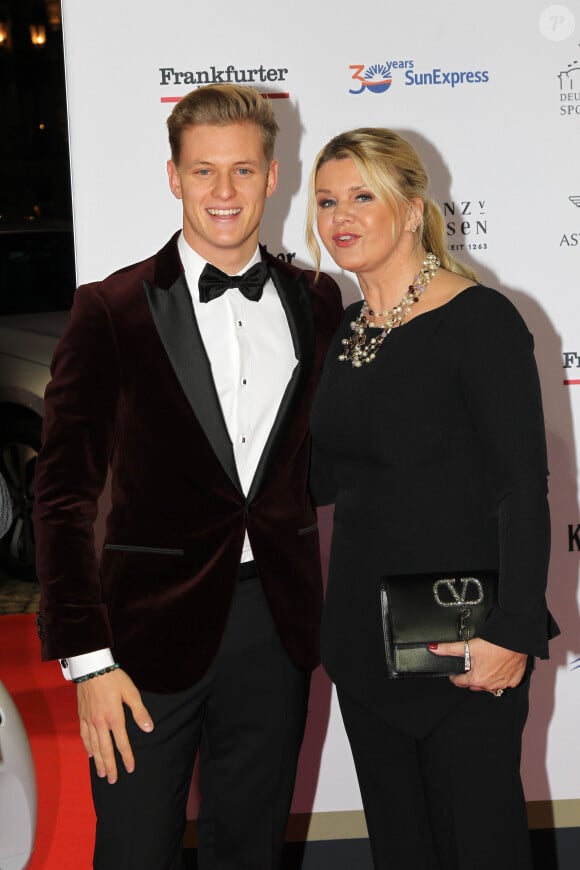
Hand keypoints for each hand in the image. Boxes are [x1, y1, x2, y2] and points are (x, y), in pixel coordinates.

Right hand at [77, 669, 153, 783]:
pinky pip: (84, 736)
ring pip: (93, 746)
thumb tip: (148, 729)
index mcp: (114, 718)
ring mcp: (89, 720)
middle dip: (109, 766)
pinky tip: (89, 754)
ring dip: (98, 761)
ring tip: (101, 773)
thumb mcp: (131, 692)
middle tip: (112, 780)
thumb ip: (140, 712)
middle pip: (105, 750)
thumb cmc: (114, 678)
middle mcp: (100, 723)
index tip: (130, 769)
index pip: (122, 743)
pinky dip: (87, 747)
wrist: (92, 667)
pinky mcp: (82, 716)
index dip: (127, 757)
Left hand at [428, 637, 527, 693]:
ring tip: (486, 664)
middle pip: (474, 684)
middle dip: (471, 676)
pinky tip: (498, 666)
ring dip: (486, 677)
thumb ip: (449, 649)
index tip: (456, 672)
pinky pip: (503, 682)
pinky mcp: (513, 681)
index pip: (460, 682)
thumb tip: (434, 648)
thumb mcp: (469, 646)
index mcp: (477, 680)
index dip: (456, 676)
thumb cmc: (494, 644)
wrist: (515, 640)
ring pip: (489, 685)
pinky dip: (500, 676)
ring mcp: (502, 685)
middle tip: (472, 664)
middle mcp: (490, 686)